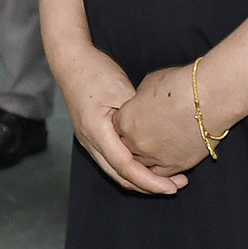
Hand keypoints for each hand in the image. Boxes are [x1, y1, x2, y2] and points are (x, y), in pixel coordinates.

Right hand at [56, 41, 187, 194]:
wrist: (71, 61)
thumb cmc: (95, 71)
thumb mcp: (121, 90)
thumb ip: (137, 116)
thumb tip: (157, 137)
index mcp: (96, 131)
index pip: (125, 167)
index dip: (150, 181)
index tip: (172, 187)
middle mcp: (90, 142)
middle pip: (120, 177)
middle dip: (148, 186)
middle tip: (176, 185)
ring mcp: (89, 141)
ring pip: (116, 172)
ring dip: (140, 179)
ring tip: (167, 179)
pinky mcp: (93, 137)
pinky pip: (113, 161)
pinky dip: (132, 169)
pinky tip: (149, 164)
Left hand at [114, 63, 212, 180]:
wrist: (209, 98)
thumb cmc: (180, 85)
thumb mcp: (147, 85)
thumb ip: (138, 101)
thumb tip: (141, 108)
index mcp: (125, 121)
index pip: (116, 127)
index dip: (125, 123)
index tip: (135, 119)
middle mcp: (136, 142)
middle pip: (127, 148)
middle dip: (133, 141)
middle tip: (145, 134)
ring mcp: (155, 156)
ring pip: (142, 165)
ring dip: (146, 158)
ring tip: (156, 148)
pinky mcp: (176, 165)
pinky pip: (161, 175)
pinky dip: (160, 171)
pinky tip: (166, 161)